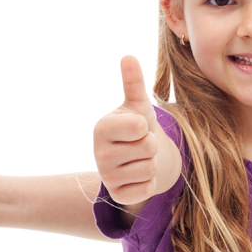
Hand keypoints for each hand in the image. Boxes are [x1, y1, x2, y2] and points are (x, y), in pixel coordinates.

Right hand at [93, 57, 164, 204]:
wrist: (136, 158)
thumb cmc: (136, 128)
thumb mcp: (138, 105)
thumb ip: (133, 82)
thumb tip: (128, 56)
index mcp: (102, 128)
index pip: (138, 127)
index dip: (145, 126)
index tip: (136, 127)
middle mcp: (99, 153)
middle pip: (148, 148)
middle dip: (151, 146)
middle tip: (140, 145)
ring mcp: (106, 177)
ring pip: (150, 169)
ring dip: (151, 164)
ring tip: (139, 159)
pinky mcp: (118, 196)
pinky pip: (147, 188)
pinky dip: (149, 182)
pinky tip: (138, 176)